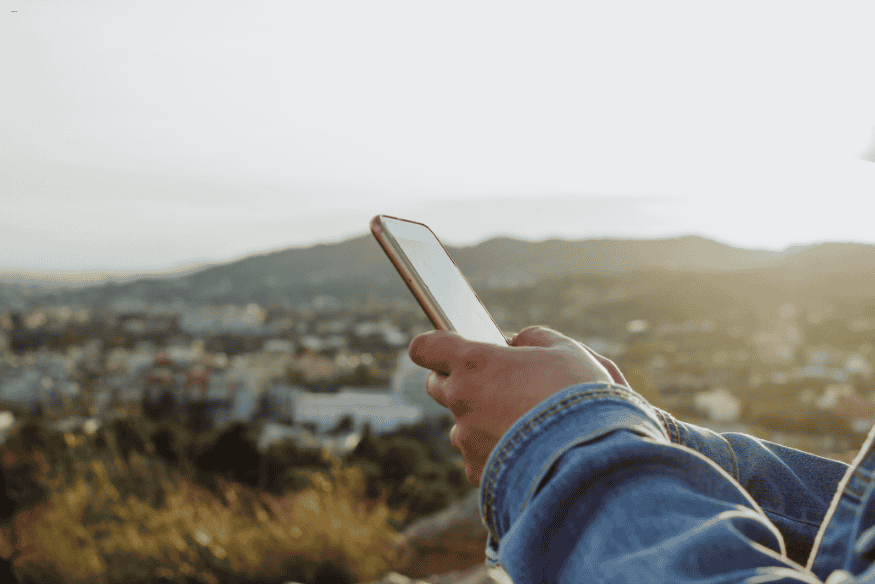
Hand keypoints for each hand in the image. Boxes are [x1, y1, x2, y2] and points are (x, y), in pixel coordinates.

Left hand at [408, 326, 627, 485]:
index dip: (434, 345)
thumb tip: (517, 343)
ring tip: (524, 422)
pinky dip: (496, 453)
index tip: (448, 346)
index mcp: (474, 362)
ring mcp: (467, 439)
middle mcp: (461, 400)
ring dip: (481, 420)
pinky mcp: (479, 472)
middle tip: (496, 382)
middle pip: (437, 385)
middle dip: (459, 380)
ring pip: (462, 424)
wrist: (591, 457)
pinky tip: (528, 451)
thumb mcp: (565, 350)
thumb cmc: (579, 396)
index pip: (426, 347)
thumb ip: (532, 339)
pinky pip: (478, 457)